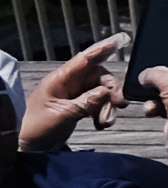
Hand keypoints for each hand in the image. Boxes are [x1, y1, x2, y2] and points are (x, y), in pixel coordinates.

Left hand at [18, 39, 118, 153]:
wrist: (26, 146)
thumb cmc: (36, 127)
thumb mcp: (63, 114)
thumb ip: (86, 102)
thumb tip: (107, 92)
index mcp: (60, 80)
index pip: (84, 59)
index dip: (102, 49)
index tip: (120, 40)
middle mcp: (69, 84)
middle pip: (99, 77)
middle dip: (112, 90)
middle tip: (119, 104)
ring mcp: (74, 95)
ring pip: (101, 93)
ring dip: (108, 106)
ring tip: (105, 122)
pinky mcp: (77, 107)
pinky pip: (98, 105)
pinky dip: (103, 113)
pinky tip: (101, 124)